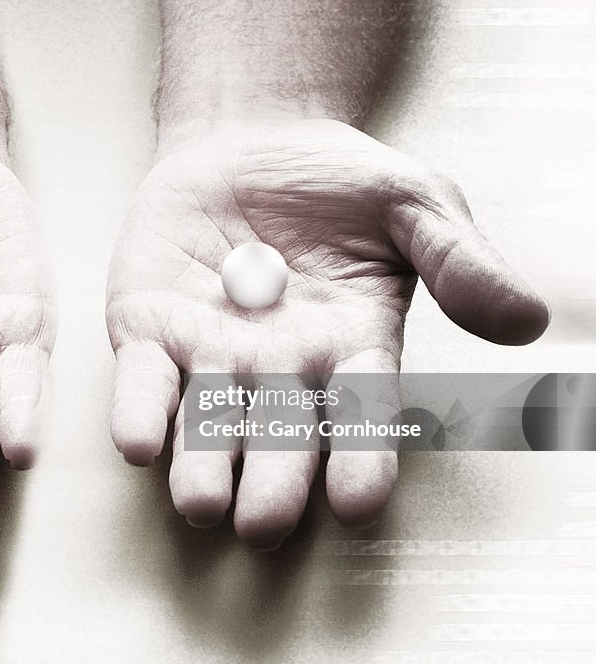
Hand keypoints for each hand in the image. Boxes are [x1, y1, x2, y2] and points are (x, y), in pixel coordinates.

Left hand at [106, 117, 546, 546]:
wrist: (251, 139)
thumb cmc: (338, 180)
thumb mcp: (413, 203)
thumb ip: (459, 260)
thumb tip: (526, 320)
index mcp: (350, 348)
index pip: (360, 412)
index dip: (359, 456)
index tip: (357, 500)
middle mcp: (279, 366)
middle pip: (277, 433)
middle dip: (270, 480)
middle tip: (262, 525)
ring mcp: (210, 351)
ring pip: (206, 420)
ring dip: (200, 463)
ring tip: (199, 504)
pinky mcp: (150, 326)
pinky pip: (143, 376)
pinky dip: (140, 409)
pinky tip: (138, 444)